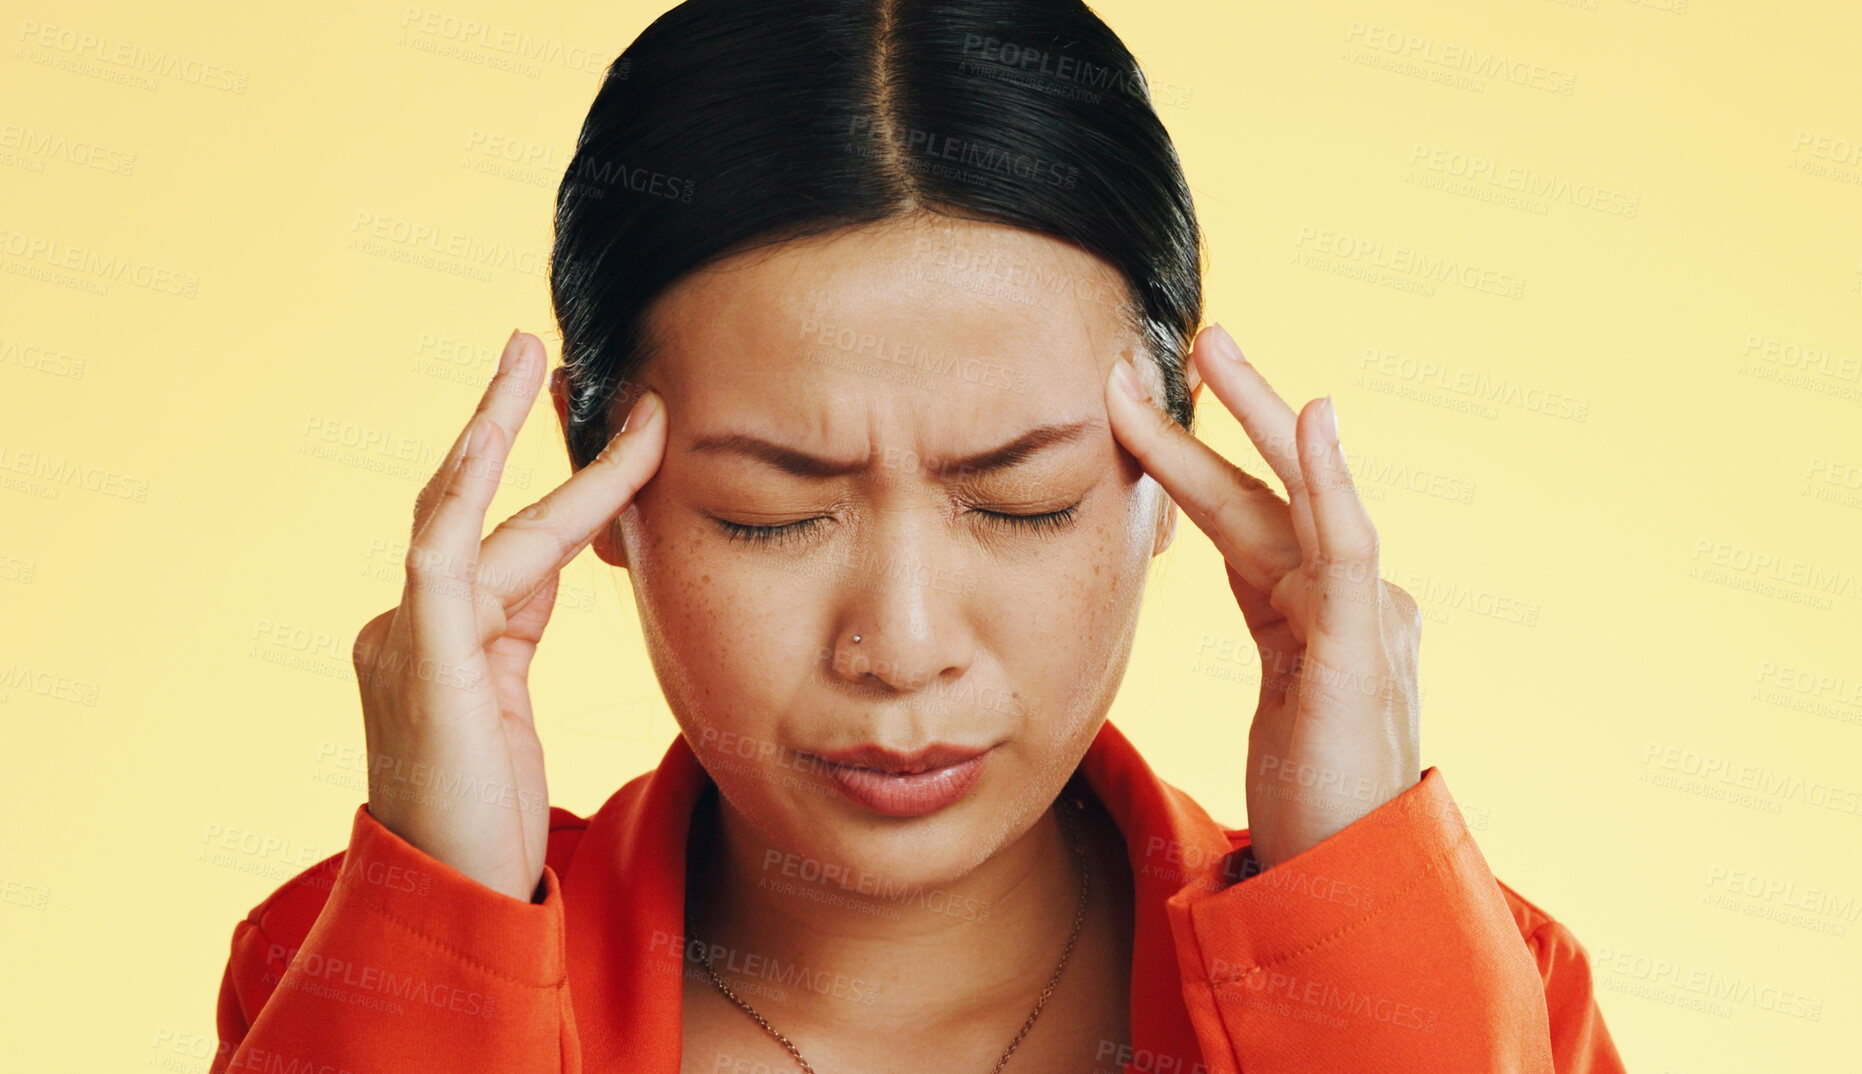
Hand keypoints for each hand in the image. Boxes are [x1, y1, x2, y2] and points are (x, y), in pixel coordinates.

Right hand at [351, 329, 666, 900]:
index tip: (608, 426)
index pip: (505, 538)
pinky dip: (474, 481)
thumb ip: (517, 635)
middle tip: (546, 350)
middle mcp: (413, 623)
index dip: (557, 482)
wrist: (451, 899)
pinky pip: (445, 545)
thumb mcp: (510, 712)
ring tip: (534, 357)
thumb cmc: (486, 821)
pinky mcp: (417, 650)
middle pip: (478, 508)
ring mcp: (406, 633)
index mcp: (446, 640)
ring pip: (468, 512)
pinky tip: (501, 423)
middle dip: (513, 425)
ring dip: (504, 431)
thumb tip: (560, 562)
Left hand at [1104, 323, 1420, 871]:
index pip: (1242, 513)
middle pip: (1274, 486)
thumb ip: (1270, 622)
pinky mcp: (1364, 647)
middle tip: (1188, 335)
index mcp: (1309, 607)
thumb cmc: (1314, 795)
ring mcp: (1362, 615)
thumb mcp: (1278, 691)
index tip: (1137, 403)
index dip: (1192, 457)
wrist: (1351, 877)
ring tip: (1213, 349)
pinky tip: (1313, 419)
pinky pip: (1345, 548)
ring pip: (1296, 498)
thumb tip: (1242, 566)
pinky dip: (1330, 480)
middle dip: (1231, 408)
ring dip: (1255, 418)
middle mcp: (1344, 596)